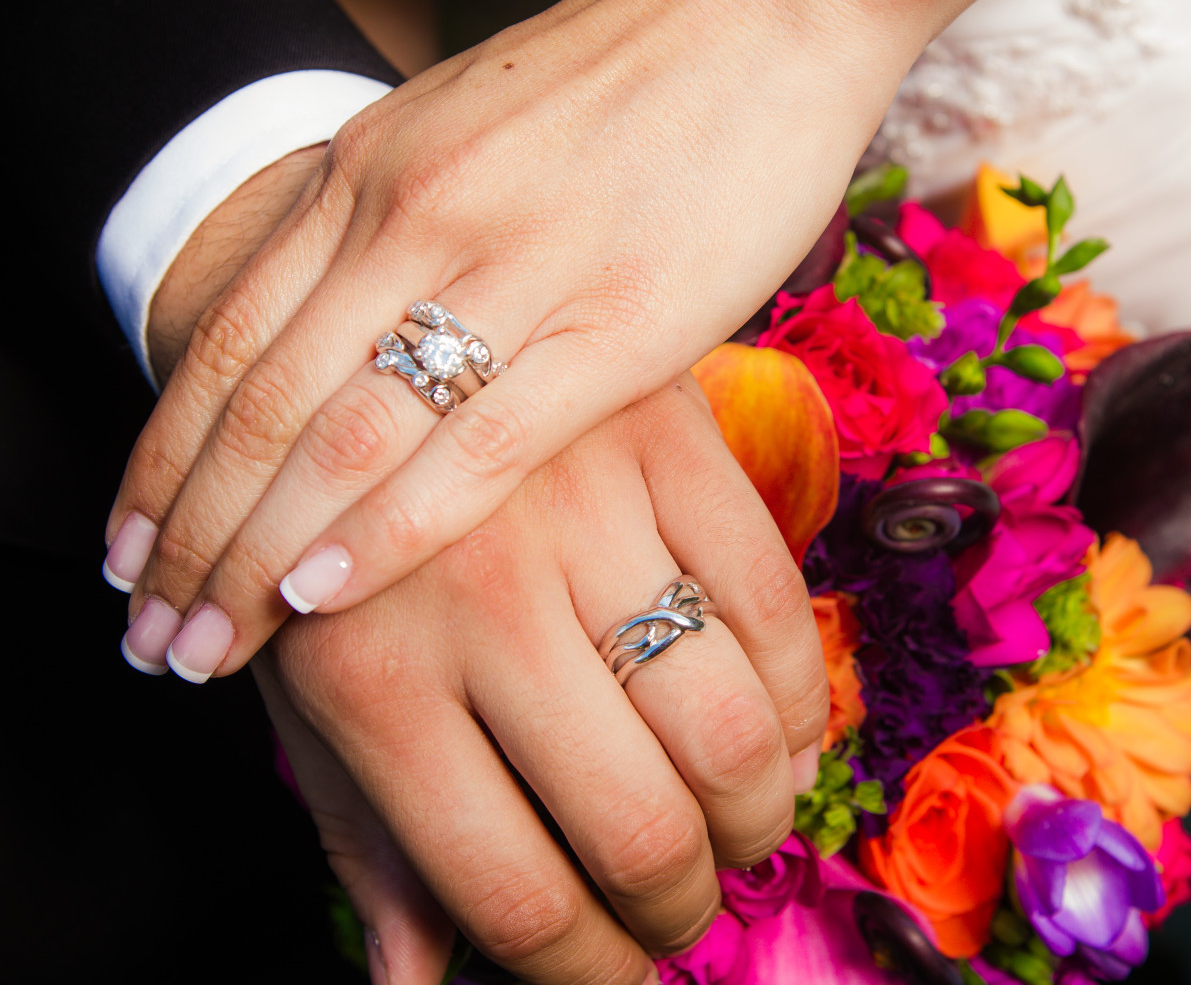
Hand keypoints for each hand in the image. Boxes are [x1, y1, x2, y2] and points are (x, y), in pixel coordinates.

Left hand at [103, 0, 986, 681]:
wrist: (764, 9)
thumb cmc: (625, 89)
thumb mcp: (466, 138)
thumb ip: (394, 234)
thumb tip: (345, 346)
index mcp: (371, 173)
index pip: (226, 340)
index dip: (163, 463)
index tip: (130, 557)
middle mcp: (413, 217)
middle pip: (262, 406)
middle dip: (189, 538)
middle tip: (149, 638)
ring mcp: (512, 268)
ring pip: (343, 434)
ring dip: (256, 554)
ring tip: (205, 646)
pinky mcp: (618, 324)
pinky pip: (478, 443)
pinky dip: (389, 528)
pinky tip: (324, 592)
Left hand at [260, 376, 828, 983]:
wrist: (354, 348)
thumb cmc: (332, 557)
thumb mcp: (312, 702)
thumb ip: (371, 847)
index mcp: (375, 685)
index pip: (515, 894)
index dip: (588, 973)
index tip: (616, 976)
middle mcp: (483, 598)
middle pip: (640, 825)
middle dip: (679, 907)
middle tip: (678, 912)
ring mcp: (586, 509)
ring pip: (729, 727)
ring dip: (756, 820)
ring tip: (735, 835)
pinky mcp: (668, 440)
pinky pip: (776, 606)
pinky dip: (798, 704)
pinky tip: (778, 741)